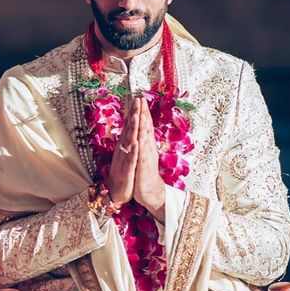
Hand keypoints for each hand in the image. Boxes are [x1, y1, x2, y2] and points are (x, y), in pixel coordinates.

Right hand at [107, 97, 139, 204]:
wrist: (117, 193)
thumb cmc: (123, 174)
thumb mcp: (125, 155)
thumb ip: (127, 142)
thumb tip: (129, 129)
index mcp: (125, 146)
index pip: (129, 126)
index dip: (133, 113)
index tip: (136, 99)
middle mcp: (123, 150)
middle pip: (128, 130)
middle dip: (133, 115)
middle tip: (136, 100)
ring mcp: (124, 160)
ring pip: (129, 142)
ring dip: (132, 129)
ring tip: (136, 116)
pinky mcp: (127, 171)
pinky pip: (131, 160)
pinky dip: (133, 151)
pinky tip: (136, 143)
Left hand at [133, 98, 165, 220]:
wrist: (150, 191)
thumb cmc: (145, 174)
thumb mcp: (142, 156)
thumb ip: (142, 143)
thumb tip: (142, 132)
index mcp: (146, 145)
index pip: (144, 126)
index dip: (142, 112)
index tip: (139, 99)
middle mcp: (147, 148)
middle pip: (146, 128)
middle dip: (143, 113)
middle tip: (140, 99)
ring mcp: (146, 157)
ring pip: (144, 138)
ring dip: (143, 125)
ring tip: (140, 112)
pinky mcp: (143, 167)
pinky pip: (141, 155)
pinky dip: (140, 146)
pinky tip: (139, 138)